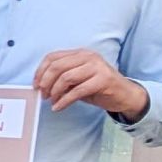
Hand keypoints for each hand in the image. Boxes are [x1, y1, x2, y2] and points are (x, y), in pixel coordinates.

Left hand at [35, 49, 149, 118]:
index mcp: (80, 53)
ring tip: (52, 101)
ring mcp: (97, 67)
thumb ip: (63, 77)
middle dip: (46, 82)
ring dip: (55, 92)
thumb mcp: (78, 79)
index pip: (52, 57)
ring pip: (66, 77)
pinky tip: (59, 107)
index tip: (35, 85)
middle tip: (43, 95)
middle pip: (57, 66)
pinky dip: (64, 101)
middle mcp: (88, 56)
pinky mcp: (103, 80)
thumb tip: (41, 85)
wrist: (125, 94)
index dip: (40, 71)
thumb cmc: (98, 87)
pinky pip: (77, 91)